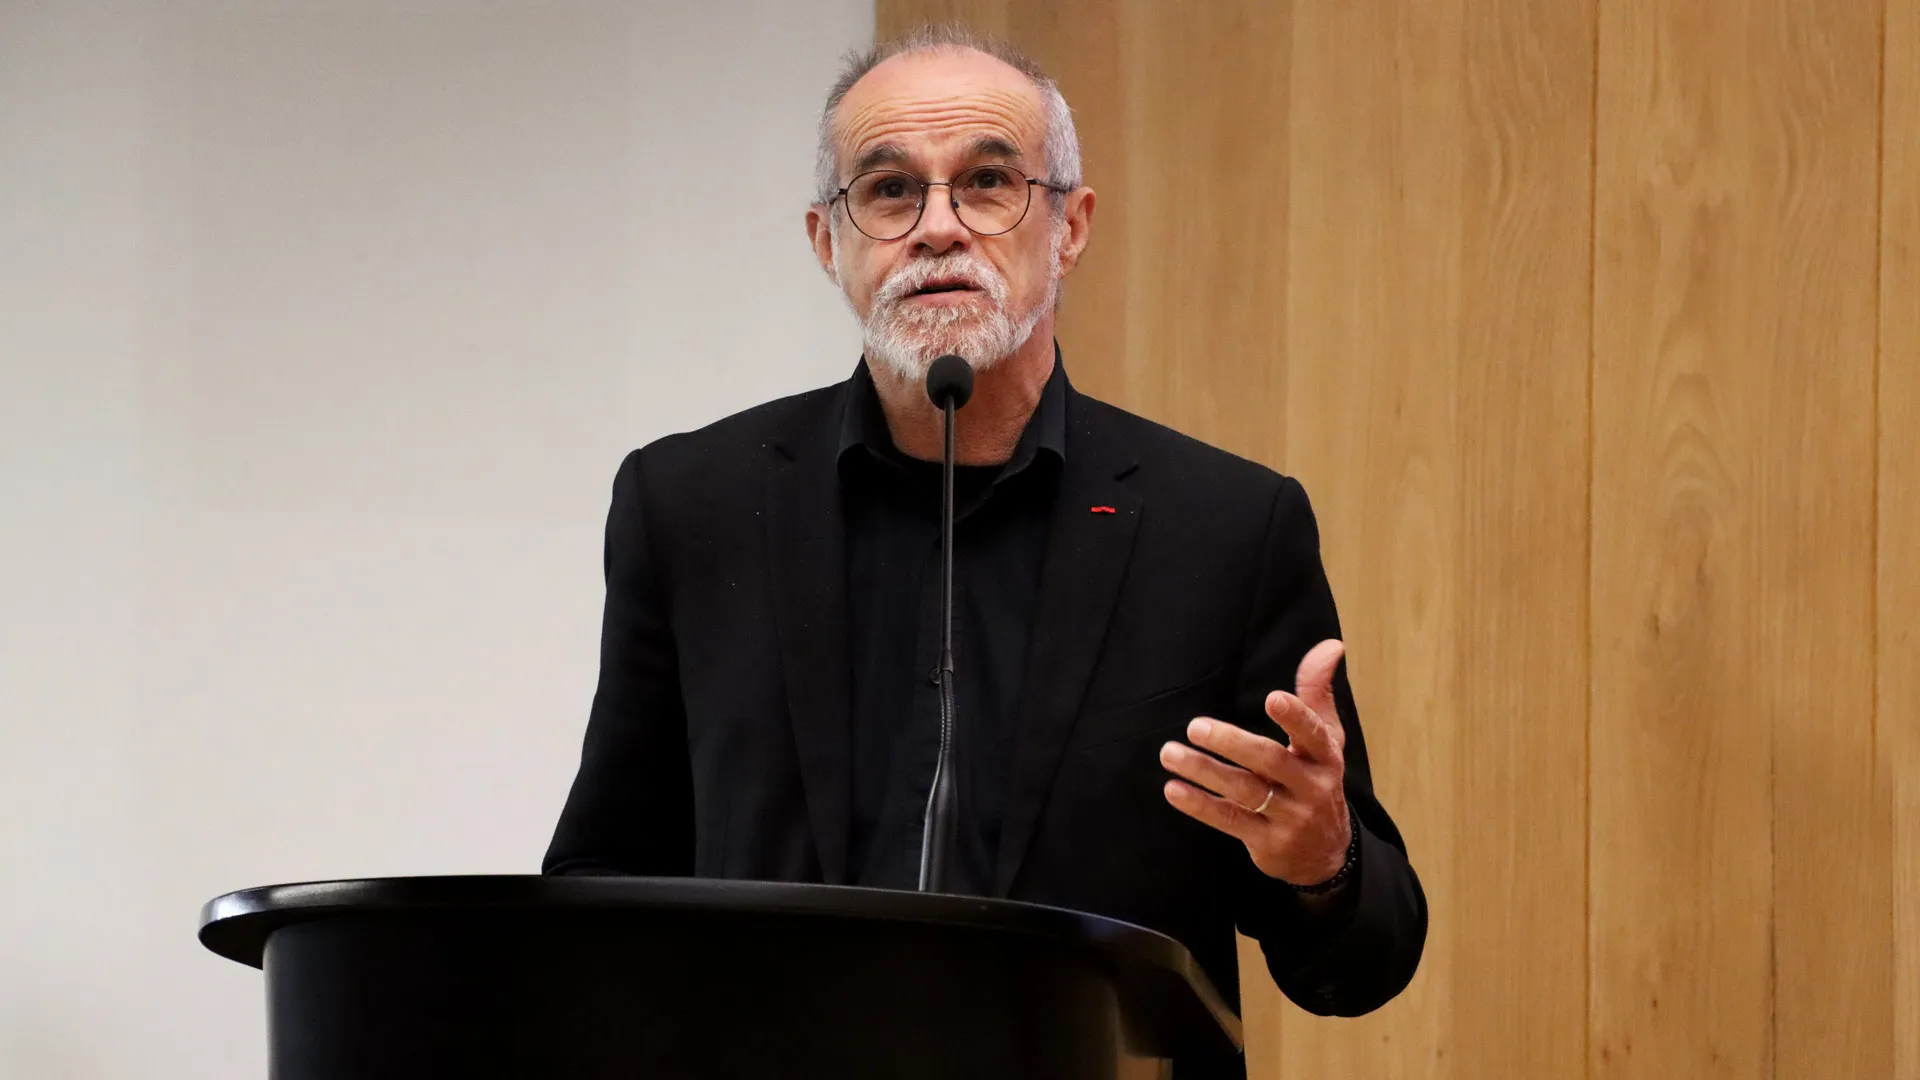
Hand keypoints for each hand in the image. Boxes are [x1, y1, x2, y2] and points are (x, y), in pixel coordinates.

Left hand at [1159, 639, 1351, 885]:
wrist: (1325, 853)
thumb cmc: (1315, 779)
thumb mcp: (1325, 739)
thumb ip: (1317, 692)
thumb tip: (1330, 645)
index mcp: (1325, 757)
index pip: (1313, 734)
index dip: (1295, 717)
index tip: (1272, 698)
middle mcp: (1311, 787)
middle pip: (1270, 761)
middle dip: (1233, 743)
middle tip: (1195, 726)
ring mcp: (1290, 817)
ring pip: (1245, 791)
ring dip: (1205, 771)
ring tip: (1170, 753)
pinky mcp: (1267, 842)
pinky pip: (1230, 821)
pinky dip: (1200, 806)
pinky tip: (1174, 789)